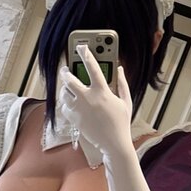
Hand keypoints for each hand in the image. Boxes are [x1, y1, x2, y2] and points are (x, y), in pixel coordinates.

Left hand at [58, 44, 132, 158]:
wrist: (113, 144)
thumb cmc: (121, 123)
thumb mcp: (126, 101)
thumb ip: (122, 83)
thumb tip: (119, 69)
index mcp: (102, 92)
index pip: (92, 67)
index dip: (86, 54)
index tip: (81, 46)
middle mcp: (88, 99)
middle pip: (69, 79)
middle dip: (66, 72)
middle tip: (66, 69)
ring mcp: (79, 109)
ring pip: (64, 93)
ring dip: (65, 88)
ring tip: (69, 87)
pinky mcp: (74, 119)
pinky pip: (64, 107)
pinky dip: (66, 103)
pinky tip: (71, 103)